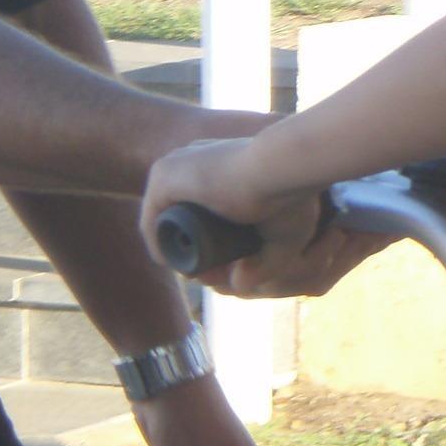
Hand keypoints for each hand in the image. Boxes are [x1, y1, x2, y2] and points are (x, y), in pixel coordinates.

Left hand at [141, 139, 391, 297]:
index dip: (215, 247)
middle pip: (185, 219)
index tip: (232, 270)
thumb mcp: (284, 231)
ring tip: (206, 278)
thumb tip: (241, 287)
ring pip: (171, 224)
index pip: (204, 210)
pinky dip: (162, 248)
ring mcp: (175, 165)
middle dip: (199, 252)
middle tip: (219, 279)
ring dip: (183, 254)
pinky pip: (152, 224)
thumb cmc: (293, 191)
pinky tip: (179, 266)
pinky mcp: (164, 175)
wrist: (283, 166)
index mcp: (219, 162)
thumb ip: (268, 259)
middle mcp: (192, 159)